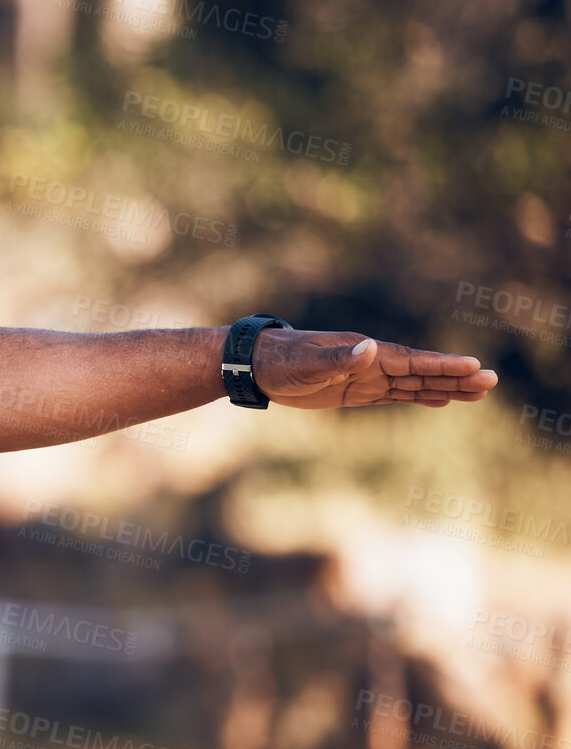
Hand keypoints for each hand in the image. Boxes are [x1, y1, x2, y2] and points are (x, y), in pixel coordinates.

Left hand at [252, 329, 498, 408]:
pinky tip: (441, 400)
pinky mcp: (357, 392)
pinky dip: (420, 397)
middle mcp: (372, 362)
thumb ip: (339, 358)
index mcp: (365, 353)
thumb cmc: (280, 362)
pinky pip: (396, 395)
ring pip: (414, 384)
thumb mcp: (307, 363)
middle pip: (422, 372)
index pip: (412, 361)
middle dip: (455, 377)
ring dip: (446, 387)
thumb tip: (369, 348)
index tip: (473, 367)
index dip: (442, 365)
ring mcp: (367, 377)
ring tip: (480, 391)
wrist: (257, 365)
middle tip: (492, 381)